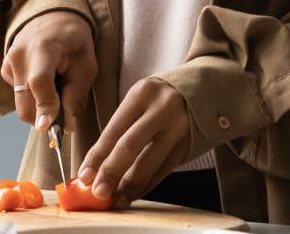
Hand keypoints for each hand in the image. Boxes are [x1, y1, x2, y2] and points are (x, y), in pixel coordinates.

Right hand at [1, 11, 96, 131]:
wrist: (52, 17)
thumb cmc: (73, 40)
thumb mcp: (86, 65)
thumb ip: (76, 96)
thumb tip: (67, 127)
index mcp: (42, 48)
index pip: (39, 83)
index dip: (44, 107)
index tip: (48, 127)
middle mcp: (19, 55)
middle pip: (25, 102)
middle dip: (43, 117)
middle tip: (64, 117)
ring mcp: (8, 62)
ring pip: (21, 103)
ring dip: (39, 107)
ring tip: (56, 89)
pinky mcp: (5, 70)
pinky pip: (18, 96)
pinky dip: (32, 97)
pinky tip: (44, 82)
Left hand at [77, 78, 192, 208]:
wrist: (205, 89)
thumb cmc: (160, 99)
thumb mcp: (140, 101)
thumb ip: (120, 130)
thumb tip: (95, 167)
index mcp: (142, 93)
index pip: (114, 130)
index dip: (97, 156)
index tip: (84, 176)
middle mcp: (162, 108)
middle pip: (130, 146)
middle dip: (111, 173)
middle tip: (98, 193)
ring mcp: (179, 127)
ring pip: (149, 163)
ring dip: (129, 186)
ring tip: (116, 200)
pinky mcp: (189, 144)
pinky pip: (164, 171)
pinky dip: (147, 185)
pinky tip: (134, 193)